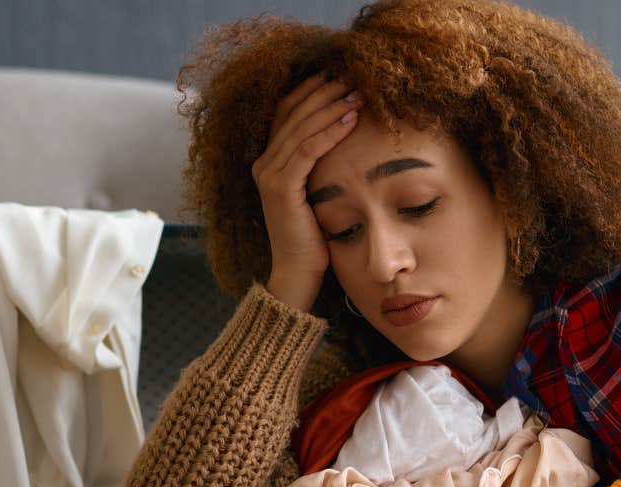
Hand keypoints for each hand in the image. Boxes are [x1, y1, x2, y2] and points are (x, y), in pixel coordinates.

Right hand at [252, 72, 362, 311]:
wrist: (298, 274)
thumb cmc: (314, 237)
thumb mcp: (317, 192)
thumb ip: (320, 165)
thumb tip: (346, 135)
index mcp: (269, 161)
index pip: (287, 112)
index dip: (311, 91)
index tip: (339, 76)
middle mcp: (264, 164)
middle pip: (293, 113)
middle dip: (324, 92)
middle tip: (352, 77)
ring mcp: (269, 175)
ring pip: (301, 128)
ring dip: (331, 107)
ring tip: (357, 93)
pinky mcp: (282, 188)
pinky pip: (307, 151)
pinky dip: (330, 132)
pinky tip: (350, 120)